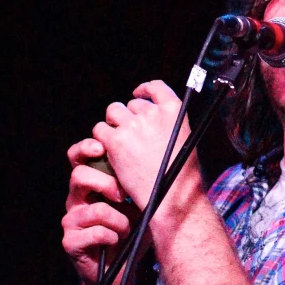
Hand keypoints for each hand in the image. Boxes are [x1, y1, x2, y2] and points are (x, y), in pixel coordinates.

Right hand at [62, 138, 137, 284]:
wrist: (123, 270)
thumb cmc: (132, 234)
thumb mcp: (141, 205)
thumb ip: (140, 185)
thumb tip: (158, 161)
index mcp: (89, 186)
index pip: (78, 158)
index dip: (85, 148)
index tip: (101, 147)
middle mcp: (76, 200)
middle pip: (79, 176)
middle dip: (106, 183)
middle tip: (122, 195)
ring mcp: (71, 221)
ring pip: (95, 209)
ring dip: (118, 220)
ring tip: (125, 229)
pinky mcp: (71, 242)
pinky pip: (96, 232)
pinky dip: (113, 236)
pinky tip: (116, 240)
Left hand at [92, 80, 202, 218]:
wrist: (169, 197)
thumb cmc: (179, 175)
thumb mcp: (184, 140)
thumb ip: (168, 123)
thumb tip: (151, 118)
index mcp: (174, 111)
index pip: (155, 87)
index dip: (144, 90)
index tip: (138, 94)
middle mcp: (153, 113)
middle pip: (132, 103)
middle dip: (129, 116)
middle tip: (131, 136)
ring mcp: (133, 126)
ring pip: (113, 112)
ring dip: (114, 124)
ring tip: (120, 143)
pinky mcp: (116, 141)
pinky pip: (100, 130)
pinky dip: (102, 139)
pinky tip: (110, 152)